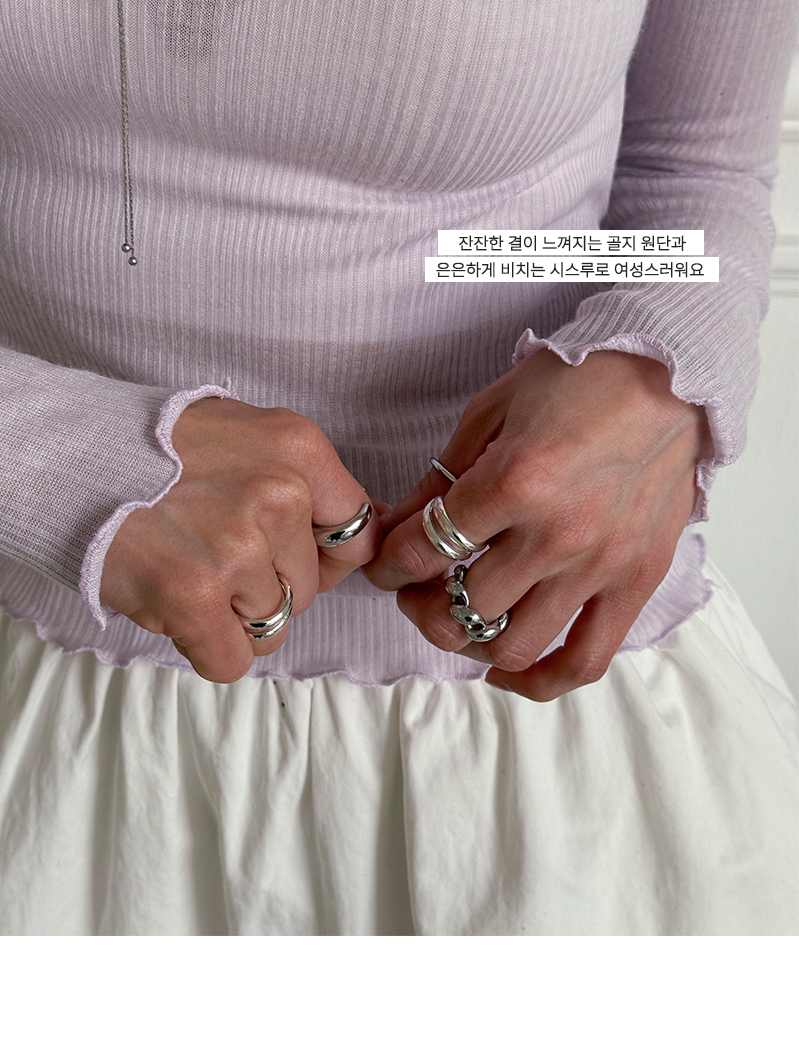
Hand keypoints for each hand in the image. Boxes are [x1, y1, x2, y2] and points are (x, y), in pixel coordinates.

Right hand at [100, 397, 377, 678]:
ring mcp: (238, 550)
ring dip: (233, 616)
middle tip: (214, 551)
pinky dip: (207, 647)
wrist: (82, 458)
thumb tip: (370, 529)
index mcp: (300, 450)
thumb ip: (307, 479)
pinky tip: (180, 606)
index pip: (356, 534)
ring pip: (272, 627)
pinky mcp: (195, 599)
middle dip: (266, 583)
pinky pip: (232, 660)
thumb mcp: (249, 432)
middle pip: (308, 588)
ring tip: (191, 571)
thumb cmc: (163, 447)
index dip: (324, 557)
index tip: (290, 557)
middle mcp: (280, 496)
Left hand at [368, 348, 708, 696]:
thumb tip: (398, 527)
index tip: (386, 565)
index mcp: (515, 481)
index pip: (424, 551)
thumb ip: (442, 477)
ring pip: (513, 647)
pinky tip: (508, 668)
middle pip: (461, 610)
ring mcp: (599, 566)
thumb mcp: (491, 410)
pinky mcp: (636, 584)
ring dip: (469, 641)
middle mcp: (557, 535)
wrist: (670, 375)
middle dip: (421, 605)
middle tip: (419, 588)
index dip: (389, 565)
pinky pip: (585, 661)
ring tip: (461, 616)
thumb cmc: (579, 380)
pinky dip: (541, 682)